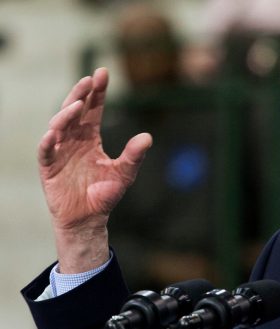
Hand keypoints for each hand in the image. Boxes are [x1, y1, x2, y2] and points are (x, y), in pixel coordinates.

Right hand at [37, 68, 151, 272]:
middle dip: (81, 94)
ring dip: (66, 114)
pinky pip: (46, 151)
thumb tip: (148, 137)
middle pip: (74, 111)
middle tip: (90, 79)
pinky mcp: (49, 167)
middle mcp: (73, 140)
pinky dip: (48, 142)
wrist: (88, 219)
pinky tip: (53, 133)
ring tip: (77, 105)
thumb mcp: (124, 174)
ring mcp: (59, 152)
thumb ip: (134, 156)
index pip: (93, 110)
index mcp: (91, 138)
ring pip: (59, 126)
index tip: (102, 73)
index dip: (97, 92)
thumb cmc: (104, 194)